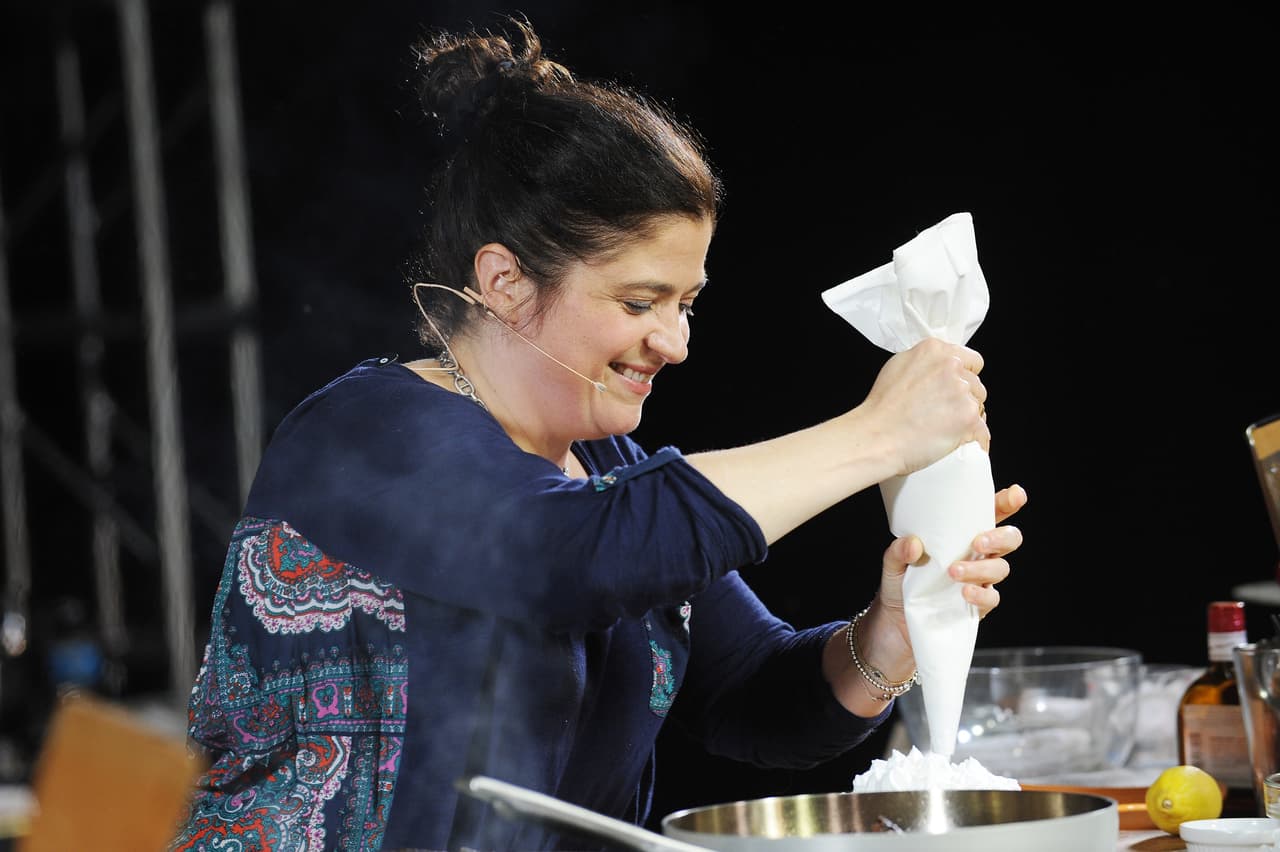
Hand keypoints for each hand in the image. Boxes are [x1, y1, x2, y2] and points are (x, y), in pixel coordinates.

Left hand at [824, 484, 1026, 713]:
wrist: (893, 626)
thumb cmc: (897, 585)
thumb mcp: (891, 564)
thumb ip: (898, 551)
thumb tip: (913, 543)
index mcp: (960, 536)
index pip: (988, 514)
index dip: (1005, 503)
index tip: (1015, 494)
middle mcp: (976, 556)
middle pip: (1009, 540)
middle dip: (1000, 537)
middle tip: (978, 542)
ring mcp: (979, 581)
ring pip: (1000, 569)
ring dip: (981, 569)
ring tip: (954, 572)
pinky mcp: (977, 607)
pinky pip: (992, 598)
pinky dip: (981, 595)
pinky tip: (964, 594)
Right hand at [860, 337, 989, 475]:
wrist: (876, 437)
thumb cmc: (881, 409)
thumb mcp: (897, 367)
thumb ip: (925, 362)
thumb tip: (938, 368)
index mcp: (935, 350)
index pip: (971, 361)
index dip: (963, 377)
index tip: (952, 390)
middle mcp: (952, 366)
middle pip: (976, 384)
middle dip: (964, 398)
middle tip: (941, 413)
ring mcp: (962, 391)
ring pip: (979, 406)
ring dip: (967, 417)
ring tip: (943, 428)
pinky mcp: (969, 417)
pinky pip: (982, 431)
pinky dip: (973, 439)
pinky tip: (958, 442)